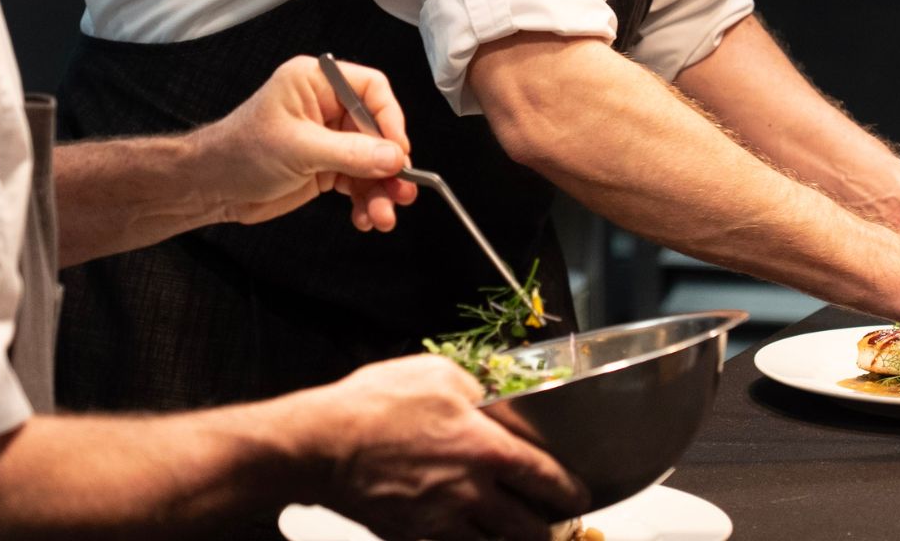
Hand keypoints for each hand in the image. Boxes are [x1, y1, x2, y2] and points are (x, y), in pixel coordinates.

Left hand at [197, 56, 417, 230]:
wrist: (212, 188)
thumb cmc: (242, 152)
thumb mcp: (299, 149)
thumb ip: (350, 153)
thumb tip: (395, 157)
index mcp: (317, 83)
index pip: (371, 89)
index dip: (390, 119)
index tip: (399, 152)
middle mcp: (327, 107)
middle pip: (377, 131)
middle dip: (389, 166)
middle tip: (401, 193)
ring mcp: (328, 139)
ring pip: (372, 162)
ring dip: (380, 191)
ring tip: (382, 218)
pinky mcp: (326, 168)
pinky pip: (358, 182)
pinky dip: (365, 202)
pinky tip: (365, 219)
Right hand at [301, 356, 588, 540]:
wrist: (321, 445)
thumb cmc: (375, 404)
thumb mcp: (436, 375)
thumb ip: (477, 388)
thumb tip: (494, 399)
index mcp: (486, 449)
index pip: (547, 479)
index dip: (570, 491)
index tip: (578, 495)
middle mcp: (471, 494)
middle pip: (528, 529)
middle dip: (547, 530)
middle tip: (553, 524)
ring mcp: (441, 523)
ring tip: (516, 535)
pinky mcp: (412, 538)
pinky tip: (466, 537)